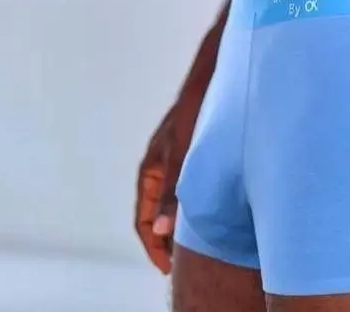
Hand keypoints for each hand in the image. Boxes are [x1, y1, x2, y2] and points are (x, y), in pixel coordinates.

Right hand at [135, 85, 202, 273]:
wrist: (206, 84)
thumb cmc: (191, 115)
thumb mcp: (182, 157)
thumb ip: (172, 193)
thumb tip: (161, 230)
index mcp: (149, 173)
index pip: (143, 220)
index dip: (153, 246)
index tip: (167, 267)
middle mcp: (157, 170)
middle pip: (155, 214)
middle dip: (163, 240)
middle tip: (179, 262)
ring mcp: (171, 162)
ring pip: (168, 202)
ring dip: (176, 223)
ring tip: (192, 243)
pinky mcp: (187, 155)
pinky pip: (181, 190)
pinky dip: (187, 206)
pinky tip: (205, 210)